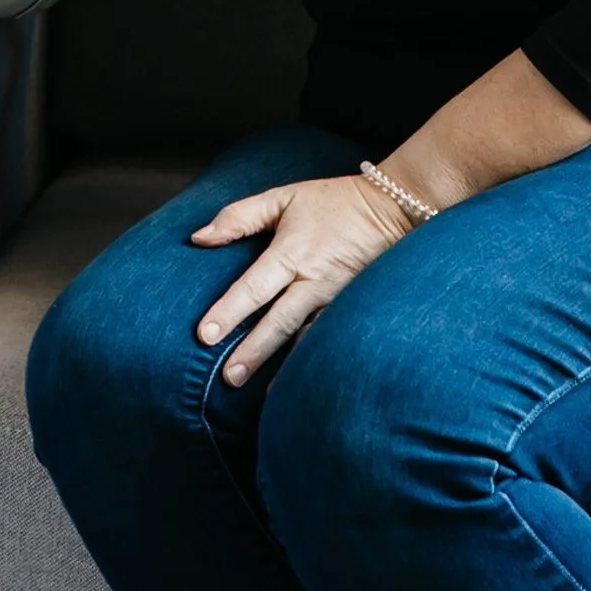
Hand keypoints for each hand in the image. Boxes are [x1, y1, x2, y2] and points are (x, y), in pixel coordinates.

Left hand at [189, 172, 414, 382]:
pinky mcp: (352, 307)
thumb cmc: (331, 202)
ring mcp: (336, 297)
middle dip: (254, 351)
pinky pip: (328, 336)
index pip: (254, 287)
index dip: (229, 311)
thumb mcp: (283, 197)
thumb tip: (199, 238)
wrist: (391, 208)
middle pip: (279, 321)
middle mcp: (313, 280)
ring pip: (305, 336)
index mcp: (291, 252)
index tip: (205, 335)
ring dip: (284, 364)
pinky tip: (302, 381)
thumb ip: (239, 217)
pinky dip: (313, 358)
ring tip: (263, 393)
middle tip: (230, 378)